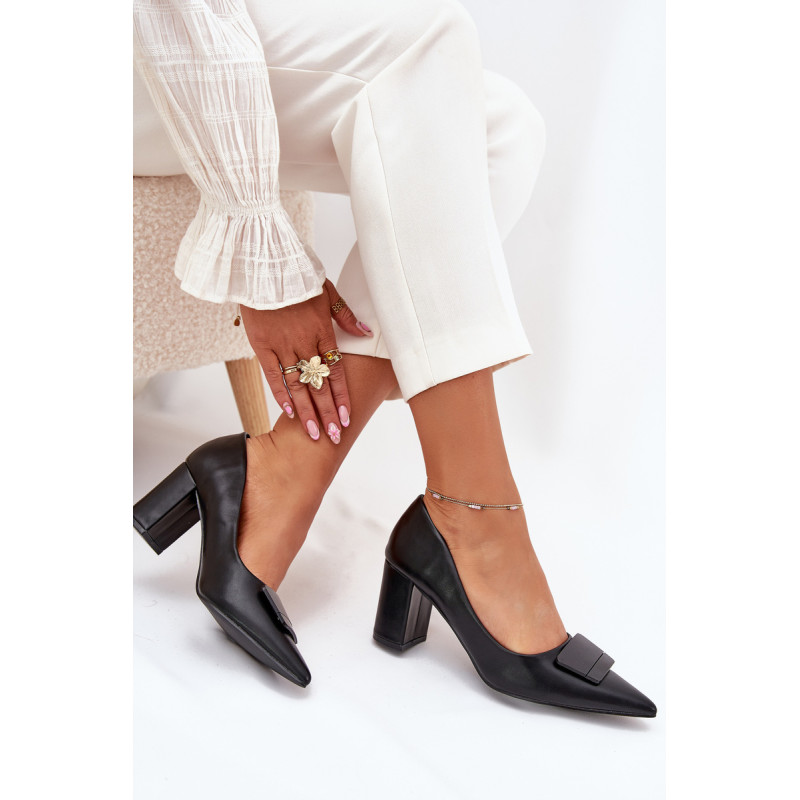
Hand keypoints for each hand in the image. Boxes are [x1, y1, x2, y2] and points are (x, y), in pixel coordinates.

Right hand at [240, 279, 372, 442]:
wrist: (263, 264)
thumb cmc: (297, 276)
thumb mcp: (328, 291)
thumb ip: (346, 316)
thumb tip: (367, 332)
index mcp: (322, 331)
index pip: (336, 371)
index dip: (342, 397)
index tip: (347, 418)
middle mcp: (304, 342)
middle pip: (319, 384)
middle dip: (328, 412)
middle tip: (335, 436)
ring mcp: (282, 345)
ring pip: (297, 385)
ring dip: (307, 411)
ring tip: (315, 433)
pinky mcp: (261, 345)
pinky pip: (273, 374)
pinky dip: (281, 394)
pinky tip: (289, 412)